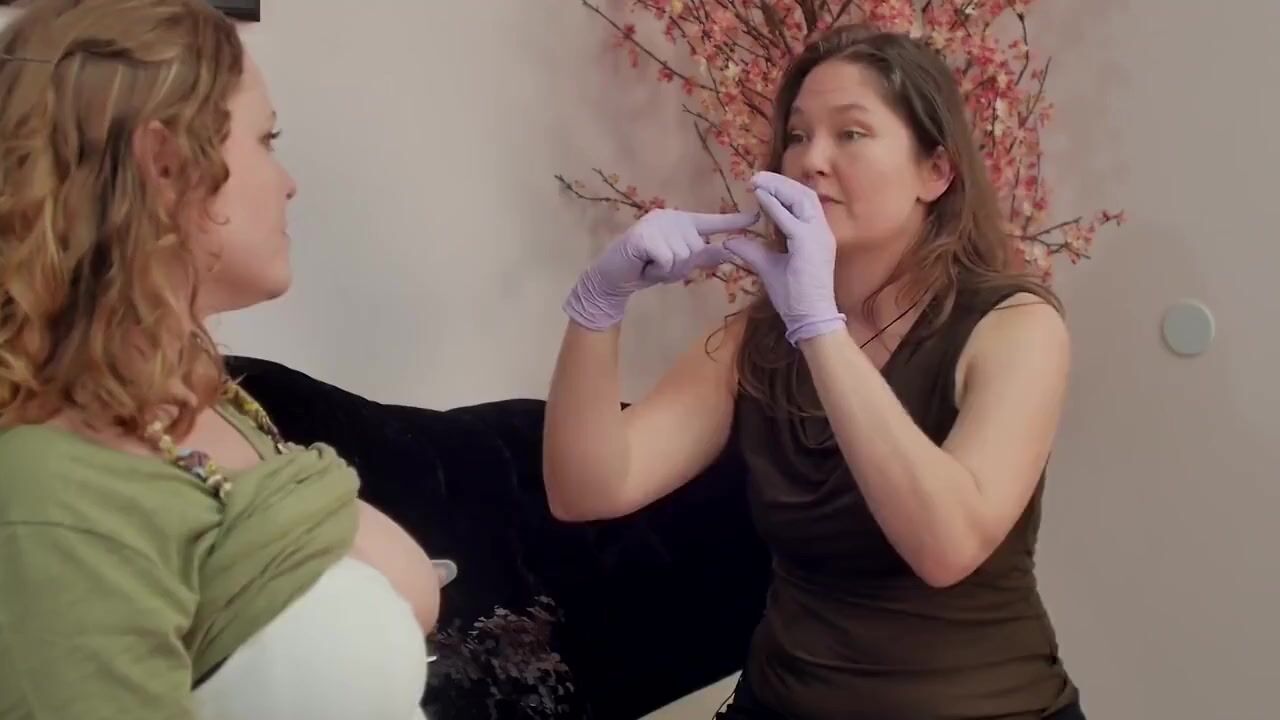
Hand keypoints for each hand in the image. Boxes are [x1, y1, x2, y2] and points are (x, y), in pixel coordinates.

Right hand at [565, 208, 758, 329]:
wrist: (612, 277)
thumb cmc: (646, 268)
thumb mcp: (679, 263)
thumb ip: (702, 256)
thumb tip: (730, 252)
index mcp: (681, 221)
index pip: (711, 222)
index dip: (734, 221)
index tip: (756, 217)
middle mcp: (670, 217)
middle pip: (696, 249)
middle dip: (680, 267)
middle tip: (659, 266)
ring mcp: (656, 223)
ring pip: (683, 257)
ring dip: (668, 270)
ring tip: (651, 266)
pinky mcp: (644, 235)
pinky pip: (668, 260)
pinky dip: (658, 271)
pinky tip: (644, 266)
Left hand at [724, 171, 845, 344]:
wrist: (809, 318)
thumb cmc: (794, 296)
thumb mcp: (768, 267)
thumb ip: (752, 251)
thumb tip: (731, 241)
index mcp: (815, 235)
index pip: (802, 202)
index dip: (782, 190)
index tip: (760, 184)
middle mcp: (821, 231)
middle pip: (804, 195)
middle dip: (780, 182)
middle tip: (756, 177)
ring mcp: (818, 236)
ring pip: (802, 199)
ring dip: (778, 187)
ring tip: (756, 182)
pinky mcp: (809, 245)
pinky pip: (791, 219)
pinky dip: (775, 205)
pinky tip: (759, 197)